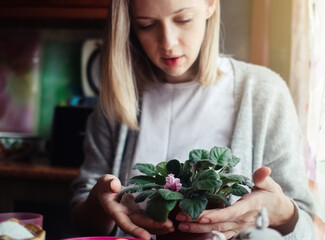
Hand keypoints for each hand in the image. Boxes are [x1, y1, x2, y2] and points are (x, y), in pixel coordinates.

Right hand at [93, 174, 173, 238]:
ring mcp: (132, 215)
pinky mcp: (138, 212)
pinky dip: (158, 221)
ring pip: (146, 224)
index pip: (124, 223)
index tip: (146, 237)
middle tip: (170, 227)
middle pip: (139, 224)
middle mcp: (124, 216)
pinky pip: (148, 218)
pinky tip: (169, 223)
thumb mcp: (105, 181)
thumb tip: (115, 185)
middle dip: (154, 227)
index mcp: (114, 210)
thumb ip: (109, 183)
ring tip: (172, 228)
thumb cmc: (105, 185)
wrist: (106, 191)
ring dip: (159, 227)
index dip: (135, 230)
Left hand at [174, 167, 295, 238]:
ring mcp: (239, 227)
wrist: (279, 213)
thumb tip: (263, 170)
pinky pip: (221, 235)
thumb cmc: (271, 196)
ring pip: (217, 231)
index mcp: (249, 207)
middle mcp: (242, 220)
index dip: (216, 216)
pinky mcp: (236, 230)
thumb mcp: (270, 185)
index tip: (201, 216)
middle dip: (198, 223)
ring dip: (198, 229)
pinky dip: (208, 235)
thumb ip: (263, 179)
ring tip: (181, 226)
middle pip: (218, 224)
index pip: (231, 213)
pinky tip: (193, 233)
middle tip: (180, 220)